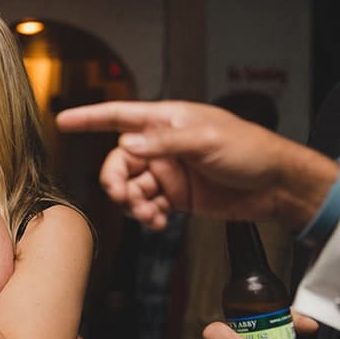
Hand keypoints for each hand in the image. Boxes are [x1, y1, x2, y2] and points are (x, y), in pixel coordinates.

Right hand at [55, 100, 338, 230]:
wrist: (276, 186)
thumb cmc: (249, 150)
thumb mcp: (207, 140)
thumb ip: (165, 143)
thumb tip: (127, 144)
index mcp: (167, 121)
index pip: (120, 116)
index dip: (90, 118)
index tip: (64, 121)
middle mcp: (162, 146)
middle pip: (119, 161)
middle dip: (117, 182)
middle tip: (127, 197)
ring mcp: (168, 172)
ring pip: (132, 188)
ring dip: (134, 204)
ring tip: (151, 215)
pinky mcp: (177, 197)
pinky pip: (148, 207)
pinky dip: (148, 217)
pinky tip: (161, 222)